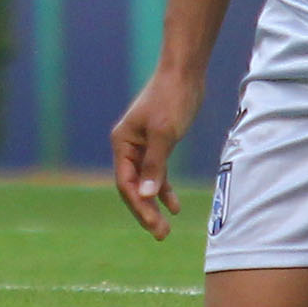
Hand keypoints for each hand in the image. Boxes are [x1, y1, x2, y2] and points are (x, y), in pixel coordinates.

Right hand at [110, 66, 201, 237]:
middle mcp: (129, 146)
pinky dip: (164, 189)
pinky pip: (157, 173)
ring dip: (155, 204)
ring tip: (165, 227)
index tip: (154, 225)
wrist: (185, 72)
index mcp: (123, 143)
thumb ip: (154, 166)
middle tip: (161, 234)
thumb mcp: (164, 134)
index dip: (138, 206)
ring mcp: (143, 145)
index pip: (125, 183)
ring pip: (145, 183)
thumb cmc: (172, 99)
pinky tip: (174, 205)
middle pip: (133, 187)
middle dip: (145, 211)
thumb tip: (145, 196)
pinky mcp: (159, 143)